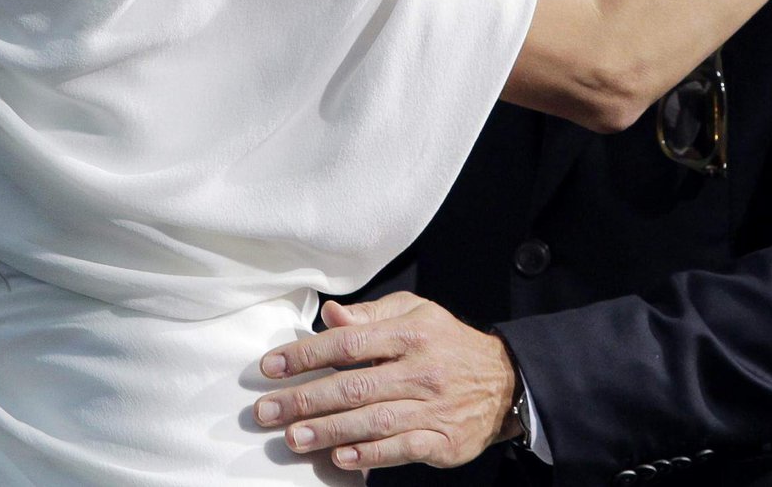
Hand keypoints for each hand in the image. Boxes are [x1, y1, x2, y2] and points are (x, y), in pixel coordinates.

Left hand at [255, 292, 516, 471]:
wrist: (506, 381)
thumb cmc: (448, 344)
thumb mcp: (416, 313)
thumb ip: (370, 314)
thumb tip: (330, 316)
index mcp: (410, 334)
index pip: (348, 343)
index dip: (306, 355)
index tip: (271, 366)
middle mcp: (420, 371)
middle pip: (353, 387)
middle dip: (304, 400)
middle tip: (266, 412)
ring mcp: (432, 408)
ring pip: (372, 421)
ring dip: (327, 432)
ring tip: (293, 437)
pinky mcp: (443, 441)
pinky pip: (401, 450)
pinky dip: (369, 456)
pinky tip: (340, 458)